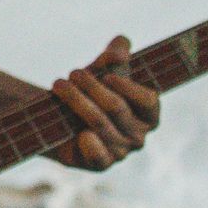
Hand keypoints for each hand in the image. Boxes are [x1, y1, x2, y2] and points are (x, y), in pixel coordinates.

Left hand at [47, 35, 159, 170]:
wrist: (58, 117)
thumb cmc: (88, 92)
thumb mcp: (100, 71)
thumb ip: (114, 56)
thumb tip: (120, 43)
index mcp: (148, 114)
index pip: (148, 100)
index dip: (128, 87)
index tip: (106, 74)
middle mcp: (138, 136)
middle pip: (116, 108)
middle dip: (91, 87)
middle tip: (71, 73)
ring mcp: (120, 152)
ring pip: (99, 124)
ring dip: (76, 101)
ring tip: (59, 84)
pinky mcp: (99, 164)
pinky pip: (99, 156)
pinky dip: (90, 144)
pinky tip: (80, 133)